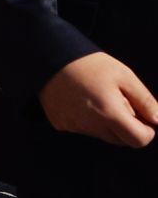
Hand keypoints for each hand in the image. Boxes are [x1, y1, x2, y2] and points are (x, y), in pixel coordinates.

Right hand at [40, 52, 157, 147]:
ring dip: (107, 123)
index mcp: (110, 114)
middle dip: (126, 126)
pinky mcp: (60, 124)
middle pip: (121, 140)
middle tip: (118, 101)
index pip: (139, 140)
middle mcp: (91, 125)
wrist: (49, 56)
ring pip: (102, 134)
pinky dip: (87, 119)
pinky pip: (83, 129)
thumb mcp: (124, 76)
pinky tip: (80, 100)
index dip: (147, 130)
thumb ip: (145, 101)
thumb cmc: (90, 64)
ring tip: (97, 97)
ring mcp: (73, 126)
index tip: (142, 116)